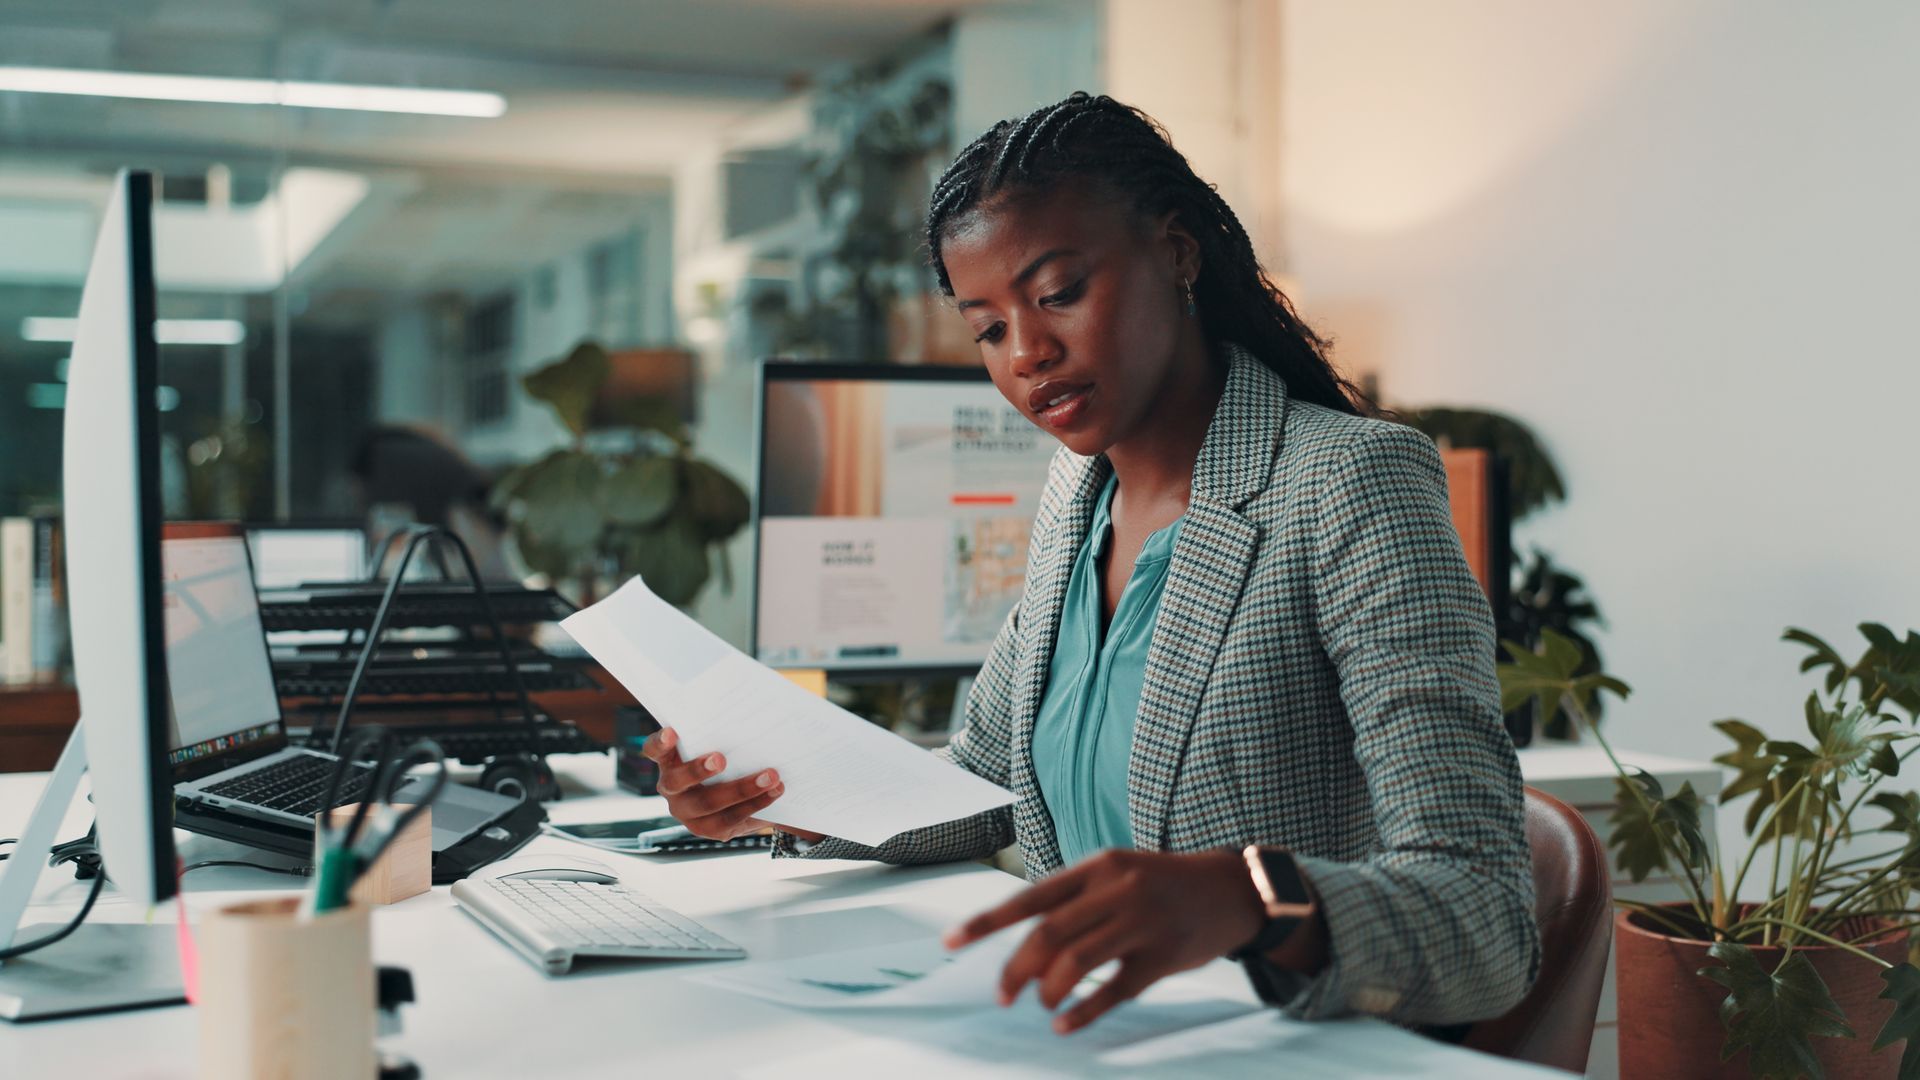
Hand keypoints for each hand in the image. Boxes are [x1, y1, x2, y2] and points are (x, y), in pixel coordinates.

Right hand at [640, 727, 819, 840]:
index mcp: (669, 761)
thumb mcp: (723, 743)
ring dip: (742, 790)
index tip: (672, 732)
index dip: (660, 743)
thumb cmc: (729, 756)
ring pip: (709, 805)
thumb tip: (758, 708)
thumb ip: (726, 731)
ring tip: (771, 776)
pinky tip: (776, 791)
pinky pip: (731, 819)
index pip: (655, 751)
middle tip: (720, 758)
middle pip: (678, 782)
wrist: (742, 793)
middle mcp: (672, 789)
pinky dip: (757, 804)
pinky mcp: (710, 829)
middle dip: (697, 770)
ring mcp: (688, 813)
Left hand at [943, 849, 1282, 1033]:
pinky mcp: (1164, 956)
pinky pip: (1115, 990)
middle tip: (1001, 994)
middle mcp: (1116, 889)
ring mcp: (1142, 922)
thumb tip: (1021, 943)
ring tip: (1040, 1005)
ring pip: (1076, 962)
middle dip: (1015, 969)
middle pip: (1048, 934)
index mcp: (1096, 866)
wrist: (1230, 888)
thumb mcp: (1115, 872)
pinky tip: (1064, 1025)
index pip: (1028, 897)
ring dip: (1047, 991)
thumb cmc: (1159, 884)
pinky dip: (1084, 1011)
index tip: (949, 942)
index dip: (986, 922)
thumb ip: (1073, 900)